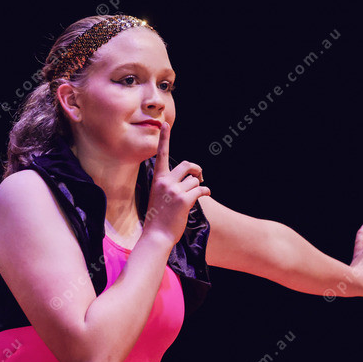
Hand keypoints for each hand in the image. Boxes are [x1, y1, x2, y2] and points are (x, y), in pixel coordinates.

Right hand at [142, 122, 210, 247]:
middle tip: (199, 176)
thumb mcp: (158, 196)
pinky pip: (201, 189)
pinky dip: (206, 191)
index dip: (164, 139)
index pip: (161, 155)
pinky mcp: (184, 199)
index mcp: (157, 179)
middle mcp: (165, 181)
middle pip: (187, 165)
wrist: (156, 236)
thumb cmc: (158, 218)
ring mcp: (174, 190)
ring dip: (198, 187)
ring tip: (193, 197)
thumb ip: (168, 185)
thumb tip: (188, 179)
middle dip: (197, 169)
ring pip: (195, 180)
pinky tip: (206, 195)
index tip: (165, 125)